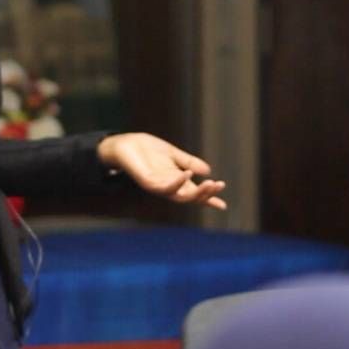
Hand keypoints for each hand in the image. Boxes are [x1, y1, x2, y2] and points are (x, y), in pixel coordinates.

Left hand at [97, 133, 225, 210]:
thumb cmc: (147, 150)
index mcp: (176, 181)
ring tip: (209, 183)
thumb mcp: (173, 154)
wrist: (125, 144)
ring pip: (180, 196)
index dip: (208, 199)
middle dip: (206, 194)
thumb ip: (189, 162)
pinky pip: (163, 187)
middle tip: (218, 185)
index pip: (194, 194)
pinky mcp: (147, 182)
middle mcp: (168, 186)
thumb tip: (207, 170)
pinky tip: (186, 174)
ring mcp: (158, 186)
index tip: (223, 205)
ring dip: (195, 192)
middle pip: (190, 197)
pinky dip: (176, 182)